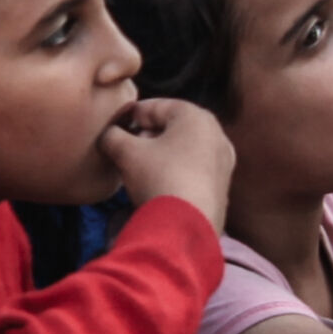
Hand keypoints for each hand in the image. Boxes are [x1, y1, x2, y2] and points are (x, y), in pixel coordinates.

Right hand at [98, 97, 234, 222]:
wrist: (187, 227)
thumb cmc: (158, 177)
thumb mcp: (126, 153)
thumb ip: (113, 136)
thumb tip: (109, 136)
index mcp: (196, 115)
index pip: (155, 106)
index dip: (130, 116)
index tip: (114, 128)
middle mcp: (216, 133)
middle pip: (173, 127)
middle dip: (147, 136)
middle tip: (127, 150)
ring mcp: (223, 161)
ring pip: (184, 149)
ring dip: (162, 155)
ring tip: (141, 170)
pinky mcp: (222, 186)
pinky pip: (194, 170)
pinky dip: (176, 172)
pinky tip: (160, 186)